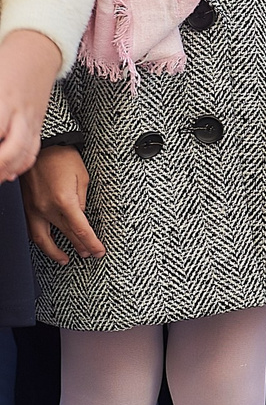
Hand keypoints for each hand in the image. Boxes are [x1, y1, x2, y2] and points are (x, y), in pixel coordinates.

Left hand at [0, 30, 61, 182]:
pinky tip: (9, 171)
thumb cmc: (8, 61)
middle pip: (13, 148)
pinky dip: (21, 164)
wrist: (38, 50)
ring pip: (25, 153)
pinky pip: (33, 149)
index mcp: (4, 99)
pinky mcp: (38, 122)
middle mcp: (21, 112)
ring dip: (8, 170)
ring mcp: (32, 119)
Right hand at [25, 145, 102, 265]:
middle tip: (89, 254)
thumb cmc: (64, 158)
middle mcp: (46, 208)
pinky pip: (31, 228)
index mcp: (64, 201)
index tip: (99, 252)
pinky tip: (46, 243)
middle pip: (65, 236)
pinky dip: (40, 239)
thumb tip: (82, 218)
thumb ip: (82, 202)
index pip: (81, 230)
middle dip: (79, 247)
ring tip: (64, 259)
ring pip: (42, 238)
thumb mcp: (82, 178)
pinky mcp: (26, 205)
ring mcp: (33, 208)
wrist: (43, 146)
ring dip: (53, 251)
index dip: (92, 244)